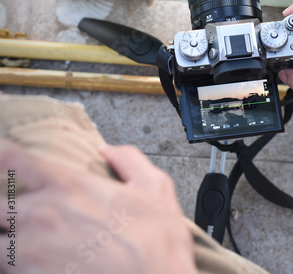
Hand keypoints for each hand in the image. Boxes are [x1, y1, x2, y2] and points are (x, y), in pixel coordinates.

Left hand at [0, 139, 196, 273]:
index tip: (1, 159)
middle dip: (4, 210)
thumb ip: (128, 159)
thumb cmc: (158, 240)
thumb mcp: (155, 187)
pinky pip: (6, 268)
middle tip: (24, 217)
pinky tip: (42, 265)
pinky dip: (17, 266)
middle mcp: (41, 214)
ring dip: (8, 242)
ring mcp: (31, 250)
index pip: (11, 158)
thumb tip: (108, 150)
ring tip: (34, 246)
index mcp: (67, 185)